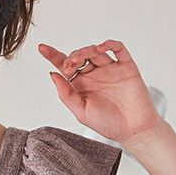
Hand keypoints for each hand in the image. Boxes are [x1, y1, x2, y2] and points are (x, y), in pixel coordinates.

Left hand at [38, 39, 164, 144]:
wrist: (133, 130)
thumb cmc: (108, 124)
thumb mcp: (81, 111)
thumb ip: (66, 94)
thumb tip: (53, 75)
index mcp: (81, 86)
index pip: (65, 67)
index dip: (53, 56)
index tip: (42, 48)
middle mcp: (95, 76)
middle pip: (79, 56)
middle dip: (72, 57)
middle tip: (69, 65)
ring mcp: (110, 70)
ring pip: (96, 51)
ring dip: (86, 50)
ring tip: (81, 58)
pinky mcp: (126, 67)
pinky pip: (118, 49)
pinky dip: (109, 44)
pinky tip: (101, 48)